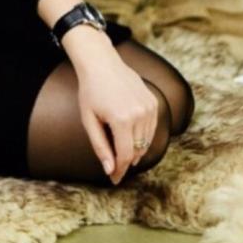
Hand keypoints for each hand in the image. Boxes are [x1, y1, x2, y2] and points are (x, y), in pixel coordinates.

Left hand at [74, 41, 157, 184]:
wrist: (101, 62)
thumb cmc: (90, 91)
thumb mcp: (89, 120)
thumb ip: (100, 147)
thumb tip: (110, 170)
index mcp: (122, 120)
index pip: (125, 156)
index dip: (120, 171)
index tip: (114, 180)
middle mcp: (140, 114)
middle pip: (137, 150)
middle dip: (126, 161)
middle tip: (114, 168)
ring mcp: (149, 107)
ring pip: (146, 141)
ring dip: (135, 149)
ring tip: (121, 150)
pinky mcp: (153, 102)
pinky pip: (151, 127)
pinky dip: (142, 136)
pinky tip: (130, 134)